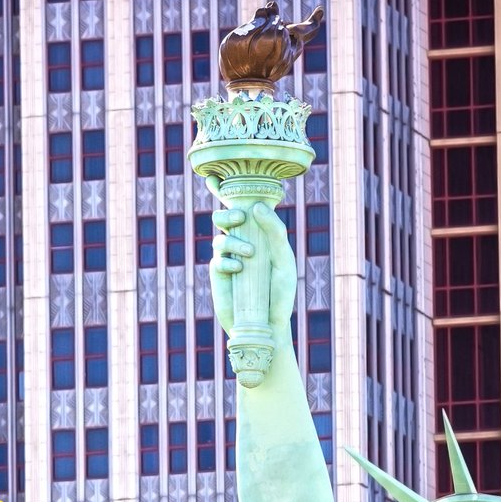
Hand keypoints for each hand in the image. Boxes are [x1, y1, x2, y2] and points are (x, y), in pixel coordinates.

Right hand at [210, 202, 297, 336]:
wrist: (269, 324)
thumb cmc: (281, 293)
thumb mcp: (284, 260)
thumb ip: (275, 233)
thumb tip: (256, 207)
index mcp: (258, 236)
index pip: (242, 209)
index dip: (226, 192)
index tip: (216, 177)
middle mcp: (241, 243)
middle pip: (223, 218)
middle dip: (227, 214)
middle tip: (240, 219)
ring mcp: (228, 259)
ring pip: (219, 238)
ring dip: (233, 241)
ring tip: (249, 255)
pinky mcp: (219, 276)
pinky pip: (218, 259)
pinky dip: (228, 261)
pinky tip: (240, 270)